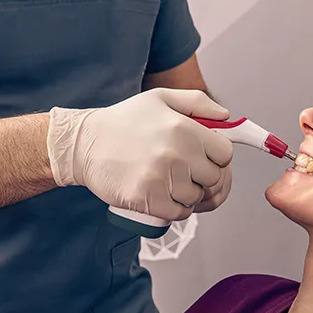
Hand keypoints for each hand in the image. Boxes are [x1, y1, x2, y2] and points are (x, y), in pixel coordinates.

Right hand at [46, 88, 235, 220]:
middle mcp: (175, 154)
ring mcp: (160, 179)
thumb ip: (199, 103)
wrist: (85, 144)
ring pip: (196, 198)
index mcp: (183, 128)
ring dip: (187, 193)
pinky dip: (174, 207)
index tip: (202, 155)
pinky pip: (178, 213)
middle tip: (184, 169)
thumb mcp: (161, 99)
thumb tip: (227, 117)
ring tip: (169, 179)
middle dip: (203, 175)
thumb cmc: (123, 121)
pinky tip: (162, 192)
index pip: (225, 153)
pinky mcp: (146, 199)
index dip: (216, 155)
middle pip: (214, 178)